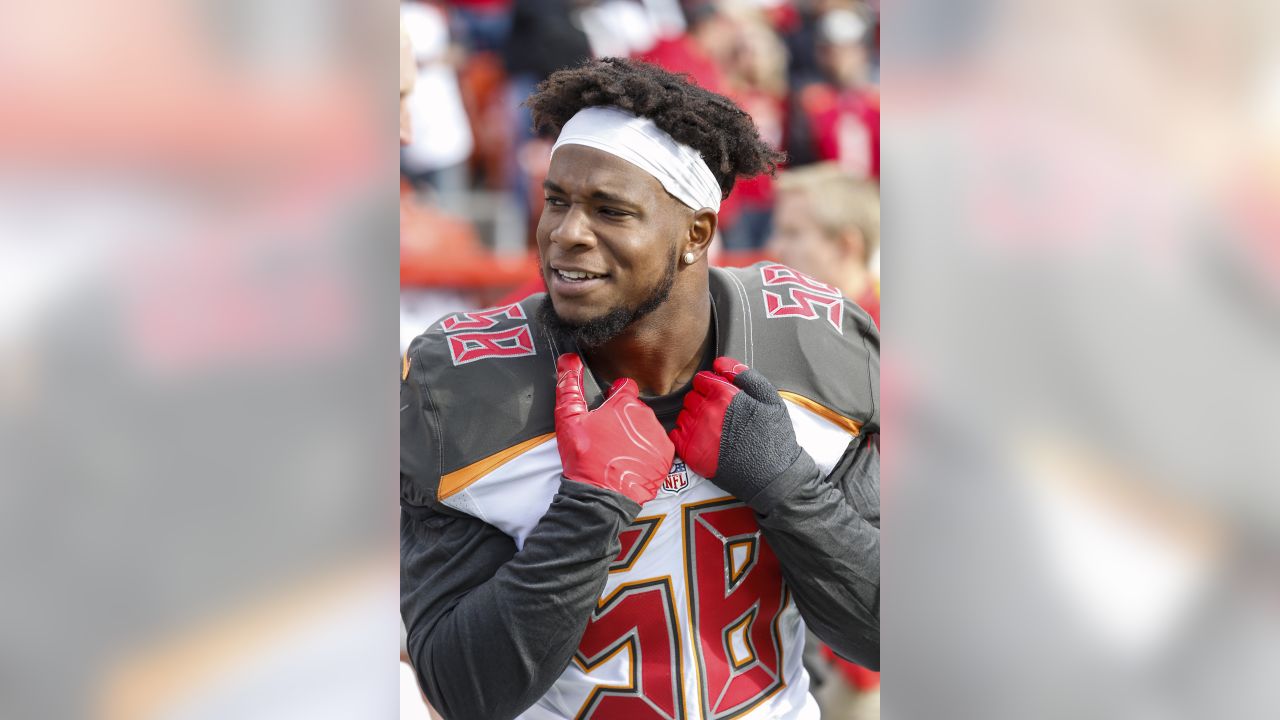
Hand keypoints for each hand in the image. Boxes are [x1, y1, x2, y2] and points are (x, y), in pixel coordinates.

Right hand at [555, 353, 674, 505]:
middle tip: (606, 436)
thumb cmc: (583, 457)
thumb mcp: (569, 419)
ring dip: (634, 434)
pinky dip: (646, 452)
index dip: (614, 395)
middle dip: (623, 418)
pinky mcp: (665, 456)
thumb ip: (569, 385)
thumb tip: (568, 359)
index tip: (606, 406)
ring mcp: (658, 437)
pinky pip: (657, 446)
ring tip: (616, 451)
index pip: (625, 386)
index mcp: (625, 403)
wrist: (599, 496)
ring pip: (646, 427)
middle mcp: (646, 416)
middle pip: (635, 408)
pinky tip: (629, 461)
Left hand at [669, 357, 805, 504]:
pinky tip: (702, 441)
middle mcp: (706, 411)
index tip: (720, 397)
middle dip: (702, 402)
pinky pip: (675, 435)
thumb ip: (745, 376)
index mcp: (724, 395)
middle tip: (719, 416)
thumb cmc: (774, 437)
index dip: (711, 386)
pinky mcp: (690, 453)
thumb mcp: (770, 399)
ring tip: (713, 430)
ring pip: (683, 415)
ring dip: (694, 418)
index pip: (701, 379)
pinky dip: (685, 435)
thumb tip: (721, 363)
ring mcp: (696, 433)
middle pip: (691, 397)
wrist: (772, 476)